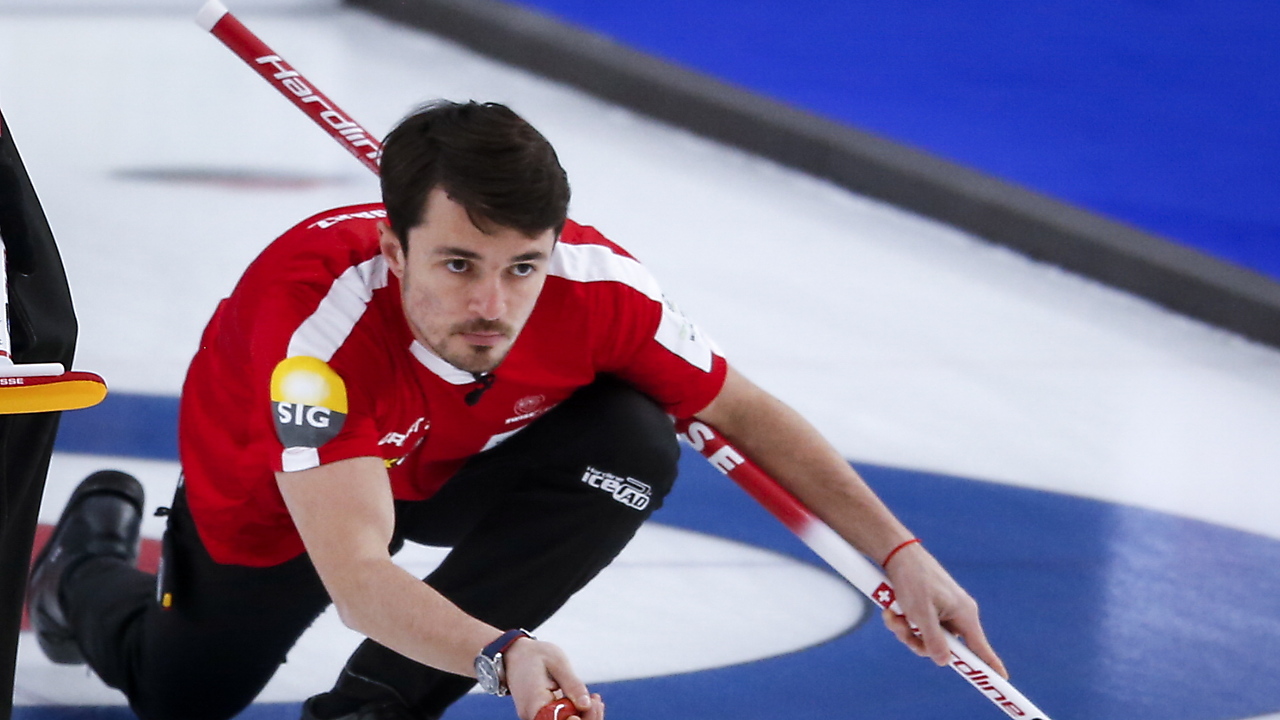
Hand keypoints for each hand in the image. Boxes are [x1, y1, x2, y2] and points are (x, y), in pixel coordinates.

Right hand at [503, 637, 604, 719]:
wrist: (514, 656)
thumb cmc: (534, 655)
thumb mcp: (557, 662)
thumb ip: (572, 684)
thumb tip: (586, 704)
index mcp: (534, 703)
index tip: (588, 707)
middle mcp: (532, 716)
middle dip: (585, 718)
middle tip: (596, 700)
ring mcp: (536, 717)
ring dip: (583, 716)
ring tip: (594, 699)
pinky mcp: (542, 716)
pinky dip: (577, 713)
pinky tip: (587, 701)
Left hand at [880, 542, 1007, 678]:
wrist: (896, 553)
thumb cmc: (913, 579)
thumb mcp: (921, 612)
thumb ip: (933, 639)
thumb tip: (945, 662)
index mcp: (964, 614)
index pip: (981, 647)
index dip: (991, 665)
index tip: (1002, 682)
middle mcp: (956, 615)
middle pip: (945, 648)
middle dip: (919, 642)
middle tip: (904, 628)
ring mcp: (941, 612)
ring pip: (926, 639)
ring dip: (906, 631)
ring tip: (893, 615)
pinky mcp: (927, 608)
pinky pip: (917, 627)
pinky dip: (902, 622)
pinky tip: (890, 611)